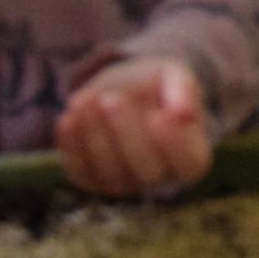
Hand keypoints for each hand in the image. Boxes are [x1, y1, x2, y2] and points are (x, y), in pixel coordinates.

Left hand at [56, 59, 212, 198]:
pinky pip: (81, 172)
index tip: (160, 116)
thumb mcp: (174, 74)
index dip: (174, 145)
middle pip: (147, 171)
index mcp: (190, 153)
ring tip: (88, 103)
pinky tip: (69, 119)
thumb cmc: (156, 83)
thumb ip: (183, 89)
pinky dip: (72, 146)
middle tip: (111, 100)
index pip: (189, 163)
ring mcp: (126, 183)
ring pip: (111, 173)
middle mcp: (160, 176)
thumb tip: (182, 112)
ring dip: (96, 137)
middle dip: (126, 134)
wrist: (125, 87)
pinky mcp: (93, 180)